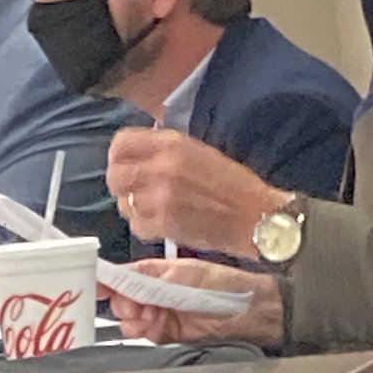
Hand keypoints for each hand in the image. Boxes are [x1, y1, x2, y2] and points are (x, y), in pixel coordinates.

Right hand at [104, 258, 283, 347]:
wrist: (250, 312)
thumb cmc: (226, 285)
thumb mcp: (188, 275)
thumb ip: (154, 280)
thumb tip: (126, 280)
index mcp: (160, 272)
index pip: (125, 275)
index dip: (108, 280)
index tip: (96, 285)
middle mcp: (157, 292)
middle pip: (123, 299)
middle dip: (122, 303)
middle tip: (133, 306)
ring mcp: (162, 313)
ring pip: (131, 319)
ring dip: (132, 319)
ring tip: (147, 316)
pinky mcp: (168, 333)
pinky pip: (145, 334)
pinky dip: (143, 331)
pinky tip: (151, 326)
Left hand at [108, 127, 286, 257]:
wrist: (258, 217)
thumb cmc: (234, 186)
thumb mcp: (199, 152)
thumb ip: (165, 151)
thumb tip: (137, 157)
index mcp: (172, 144)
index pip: (121, 144)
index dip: (118, 157)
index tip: (127, 166)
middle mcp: (162, 168)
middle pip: (115, 176)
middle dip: (122, 187)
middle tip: (137, 193)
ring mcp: (161, 198)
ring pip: (124, 204)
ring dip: (135, 209)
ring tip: (156, 210)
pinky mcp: (165, 225)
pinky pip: (137, 227)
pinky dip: (146, 228)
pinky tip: (164, 225)